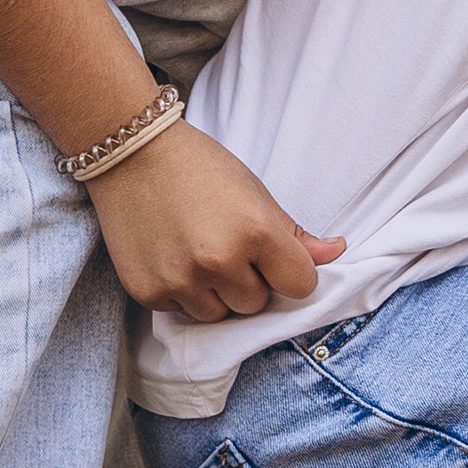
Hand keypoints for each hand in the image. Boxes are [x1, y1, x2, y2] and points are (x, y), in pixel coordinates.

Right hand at [86, 121, 345, 321]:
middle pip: (257, 304)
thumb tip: (337, 253)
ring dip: (216, 293)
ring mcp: (181, 280)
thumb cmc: (199, 166)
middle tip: (227, 245)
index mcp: (256, 231)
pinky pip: (182, 312)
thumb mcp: (254, 192)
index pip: (301, 285)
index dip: (290, 271)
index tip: (274, 257)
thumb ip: (295, 233)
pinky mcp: (149, 293)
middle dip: (250, 282)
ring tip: (198, 252)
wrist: (130, 152)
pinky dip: (182, 292)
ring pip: (220, 315)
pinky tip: (172, 255)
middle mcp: (219, 260)